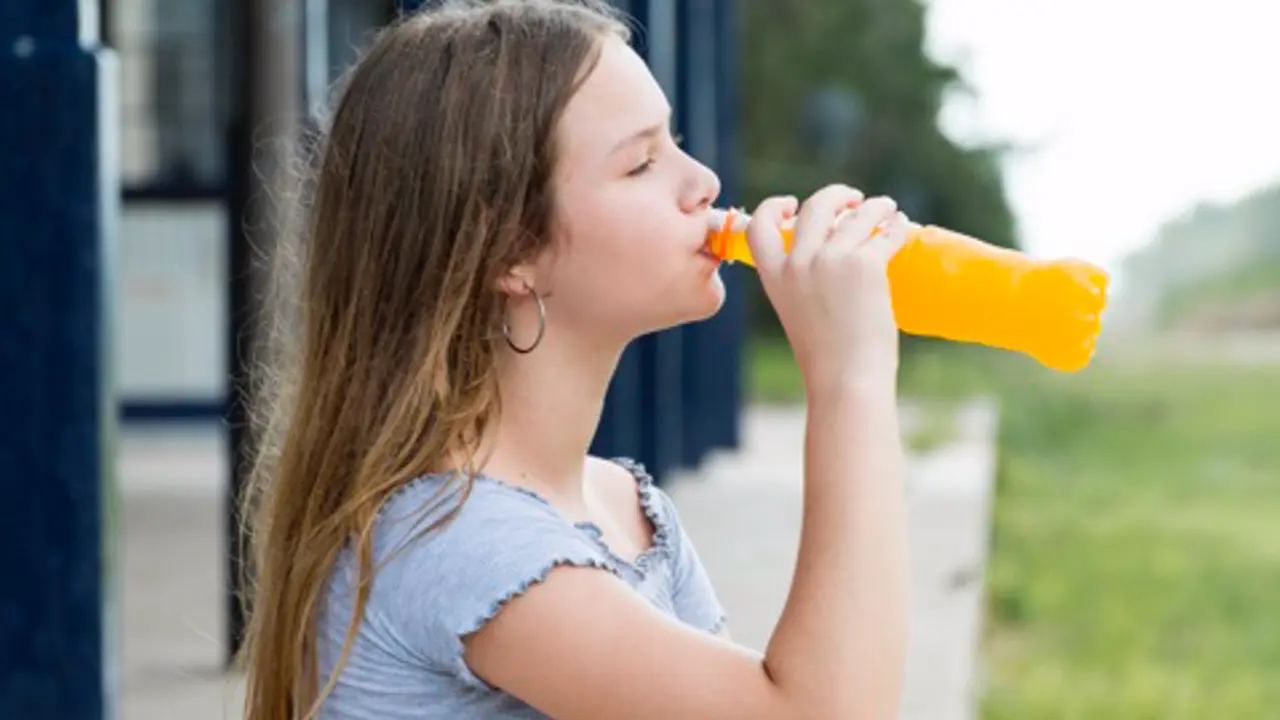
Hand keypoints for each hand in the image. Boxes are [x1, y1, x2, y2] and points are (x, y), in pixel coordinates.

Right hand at [745, 185, 909, 389]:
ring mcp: (831, 260)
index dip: (774, 207)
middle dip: (837, 195)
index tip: (792, 203)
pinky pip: (884, 233)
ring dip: (875, 206)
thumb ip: (804, 283)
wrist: (845, 379)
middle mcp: (799, 262)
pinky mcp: (865, 264)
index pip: (760, 226)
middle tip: (854, 199)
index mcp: (775, 276)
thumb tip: (833, 257)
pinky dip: (895, 226)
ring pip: (856, 215)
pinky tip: (901, 226)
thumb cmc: (826, 358)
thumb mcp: (798, 313)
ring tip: (887, 208)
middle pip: (815, 207)